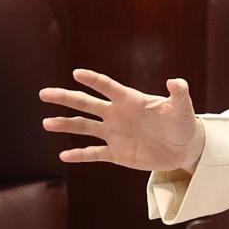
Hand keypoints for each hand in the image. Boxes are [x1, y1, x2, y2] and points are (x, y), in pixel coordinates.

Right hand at [39, 69, 205, 171]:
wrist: (183, 148)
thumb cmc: (183, 123)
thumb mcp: (182, 107)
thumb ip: (179, 93)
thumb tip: (176, 81)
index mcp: (129, 100)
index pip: (107, 87)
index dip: (93, 80)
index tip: (77, 73)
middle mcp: (117, 114)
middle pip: (86, 104)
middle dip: (65, 98)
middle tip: (44, 94)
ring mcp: (114, 134)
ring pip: (85, 127)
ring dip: (65, 124)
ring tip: (47, 123)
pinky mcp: (117, 153)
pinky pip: (94, 153)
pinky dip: (80, 154)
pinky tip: (64, 155)